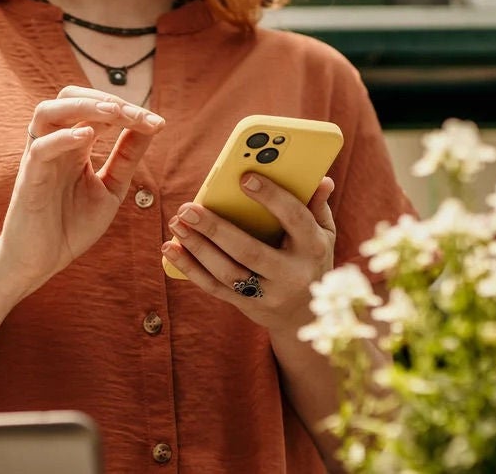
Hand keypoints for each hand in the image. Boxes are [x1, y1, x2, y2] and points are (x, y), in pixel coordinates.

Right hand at [0, 86, 163, 292]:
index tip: (158, 123)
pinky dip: (63, 137)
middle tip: (136, 114)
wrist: (39, 262)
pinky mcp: (29, 178)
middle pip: (70, 96)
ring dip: (82, 106)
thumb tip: (151, 126)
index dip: (129, 110)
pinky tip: (88, 137)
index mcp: (74, 145)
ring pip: (48, 111)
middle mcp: (55, 144)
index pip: (98, 109)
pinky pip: (40, 148)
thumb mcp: (110, 188)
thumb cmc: (70, 226)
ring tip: (114, 113)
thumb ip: (126, 158)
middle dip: (105, 98)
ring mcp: (39, 158)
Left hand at [162, 174, 337, 335]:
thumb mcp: (324, 235)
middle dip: (216, 229)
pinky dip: (189, 268)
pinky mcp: (246, 305)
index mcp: (313, 248)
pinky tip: (171, 248)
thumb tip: (321, 179)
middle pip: (250, 252)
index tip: (244, 178)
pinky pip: (213, 287)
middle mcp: (291, 274)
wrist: (304, 317)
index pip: (294, 219)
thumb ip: (317, 206)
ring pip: (227, 272)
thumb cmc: (310, 261)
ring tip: (177, 223)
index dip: (272, 198)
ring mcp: (267, 294)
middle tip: (189, 208)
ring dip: (197, 247)